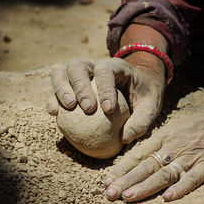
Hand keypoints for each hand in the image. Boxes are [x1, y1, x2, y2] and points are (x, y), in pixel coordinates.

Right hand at [47, 57, 164, 142]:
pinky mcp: (68, 85)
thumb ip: (141, 121)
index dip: (105, 88)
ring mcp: (78, 73)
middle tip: (88, 108)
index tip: (108, 109)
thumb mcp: (150, 107)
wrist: (135, 86)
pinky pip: (55, 89)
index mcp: (115, 66)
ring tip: (68, 107)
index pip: (106, 71)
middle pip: (78, 66)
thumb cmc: (143, 96)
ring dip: (61, 88)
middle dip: (80, 86)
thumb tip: (125, 138)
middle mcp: (93, 65)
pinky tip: (54, 114)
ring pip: (61, 72)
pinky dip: (52, 98)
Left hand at [104, 104, 203, 201]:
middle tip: (109, 194)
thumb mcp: (177, 128)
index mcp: (165, 136)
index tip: (106, 180)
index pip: (138, 154)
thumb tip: (140, 156)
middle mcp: (174, 147)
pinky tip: (167, 198)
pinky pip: (193, 178)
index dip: (122, 168)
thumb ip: (160, 142)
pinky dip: (180, 188)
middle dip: (125, 180)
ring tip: (127, 197)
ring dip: (145, 186)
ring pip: (164, 173)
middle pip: (146, 165)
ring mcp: (191, 157)